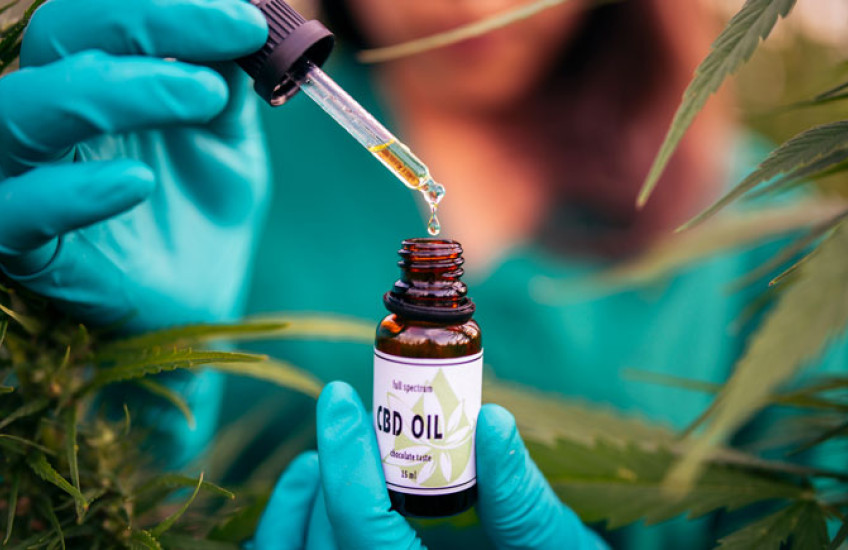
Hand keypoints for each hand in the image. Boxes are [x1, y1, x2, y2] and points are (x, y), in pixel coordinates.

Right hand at [0, 0, 268, 332]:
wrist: (203, 294)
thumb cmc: (206, 207)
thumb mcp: (229, 137)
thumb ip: (229, 81)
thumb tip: (247, 17)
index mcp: (97, 80)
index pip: (101, 12)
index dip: (166, 3)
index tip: (248, 20)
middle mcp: (55, 118)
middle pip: (58, 36)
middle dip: (146, 21)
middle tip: (235, 38)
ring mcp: (29, 179)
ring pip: (18, 111)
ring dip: (112, 90)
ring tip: (205, 96)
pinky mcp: (27, 247)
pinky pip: (16, 213)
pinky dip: (70, 193)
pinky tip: (138, 182)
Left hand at [252, 382, 607, 549]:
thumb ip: (527, 505)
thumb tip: (492, 420)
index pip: (368, 538)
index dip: (348, 465)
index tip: (341, 398)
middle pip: (327, 548)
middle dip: (332, 474)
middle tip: (350, 414)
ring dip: (299, 504)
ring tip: (320, 454)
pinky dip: (292, 530)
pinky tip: (311, 488)